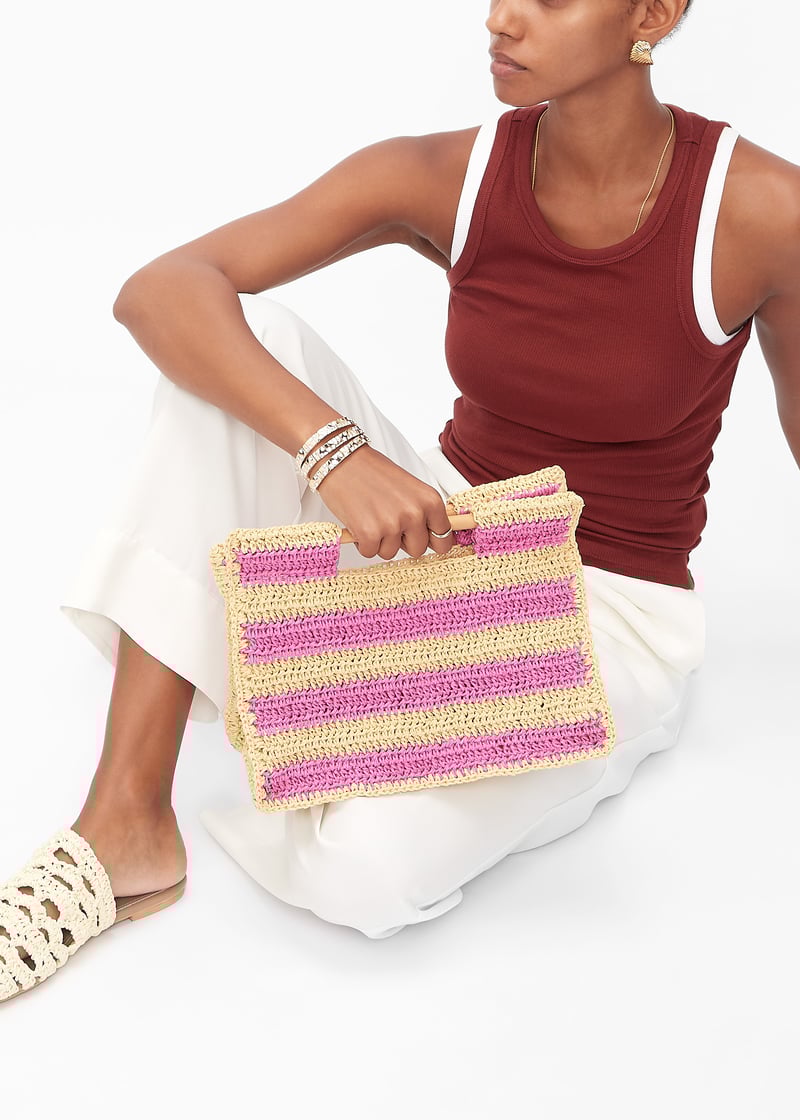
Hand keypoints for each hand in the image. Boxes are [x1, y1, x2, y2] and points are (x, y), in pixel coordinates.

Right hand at [311, 443, 455, 560]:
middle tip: (387, 521)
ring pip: (391, 553)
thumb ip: (423, 512)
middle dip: (402, 541)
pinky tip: (359, 521)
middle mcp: (415, 514)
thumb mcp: (410, 489)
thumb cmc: (372, 471)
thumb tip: (435, 539)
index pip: (444, 539)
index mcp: (430, 501)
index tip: (423, 539)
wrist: (341, 459)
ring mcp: (392, 525)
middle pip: (417, 550)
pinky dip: (362, 542)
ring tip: (371, 516)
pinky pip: (370, 553)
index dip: (431, 541)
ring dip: (380, 541)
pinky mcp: (369, 534)